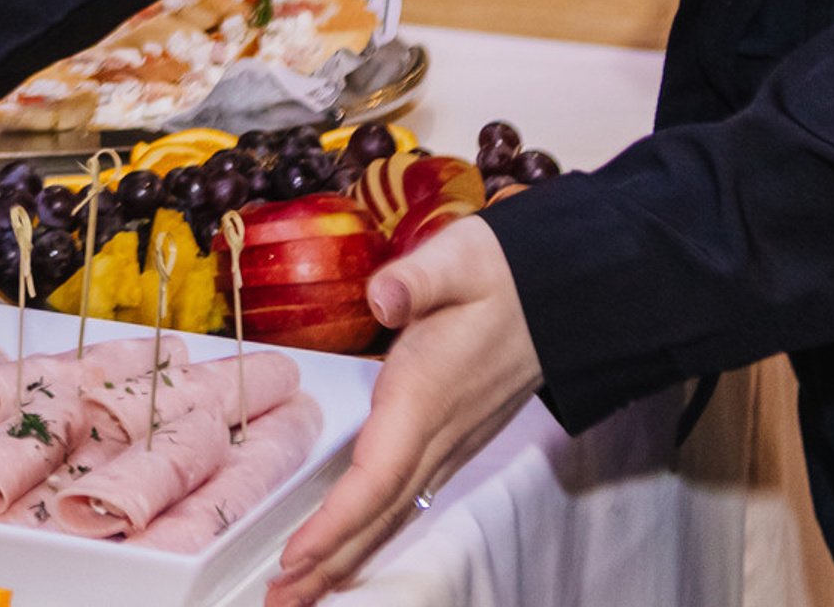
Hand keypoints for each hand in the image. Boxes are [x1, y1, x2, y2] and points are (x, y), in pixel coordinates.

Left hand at [265, 216, 540, 605]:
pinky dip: (369, 532)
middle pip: (378, 515)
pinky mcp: (450, 442)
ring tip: (298, 594)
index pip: (377, 477)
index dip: (336, 523)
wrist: (556, 295)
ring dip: (345, 558)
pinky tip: (346, 551)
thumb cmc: (500, 274)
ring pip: (391, 516)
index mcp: (426, 397)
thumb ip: (419, 278)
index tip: (294, 556)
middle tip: (277, 602)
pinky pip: (404, 500)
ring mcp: (448, 446)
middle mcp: (437, 435)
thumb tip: (384, 295)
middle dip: (328, 564)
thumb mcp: (459, 259)